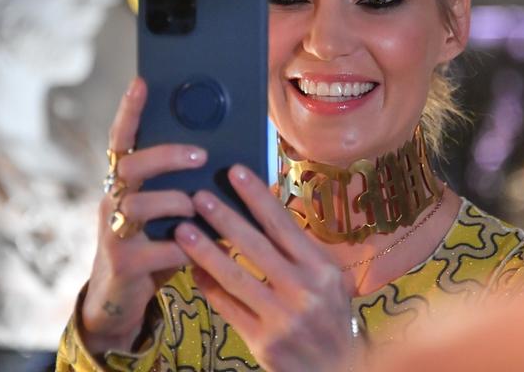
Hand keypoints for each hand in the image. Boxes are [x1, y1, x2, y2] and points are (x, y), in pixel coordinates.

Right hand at [80, 77, 205, 352]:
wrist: (120, 298)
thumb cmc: (152, 244)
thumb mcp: (164, 213)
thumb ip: (182, 188)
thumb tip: (225, 163)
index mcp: (123, 184)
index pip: (121, 140)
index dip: (129, 111)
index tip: (142, 83)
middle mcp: (111, 201)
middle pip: (131, 168)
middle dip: (167, 156)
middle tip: (201, 154)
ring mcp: (112, 232)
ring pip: (140, 206)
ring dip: (177, 203)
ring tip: (199, 208)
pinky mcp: (122, 262)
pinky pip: (158, 248)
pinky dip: (184, 247)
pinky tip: (200, 248)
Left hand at [174, 165, 357, 371]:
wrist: (340, 368)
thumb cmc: (331, 316)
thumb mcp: (328, 279)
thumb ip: (298, 251)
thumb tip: (263, 210)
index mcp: (321, 268)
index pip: (284, 224)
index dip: (258, 196)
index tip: (235, 172)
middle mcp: (305, 290)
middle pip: (256, 247)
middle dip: (225, 218)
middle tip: (199, 196)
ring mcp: (283, 318)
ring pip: (236, 277)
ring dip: (206, 251)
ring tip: (183, 230)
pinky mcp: (264, 342)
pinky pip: (229, 308)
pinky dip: (209, 287)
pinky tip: (193, 270)